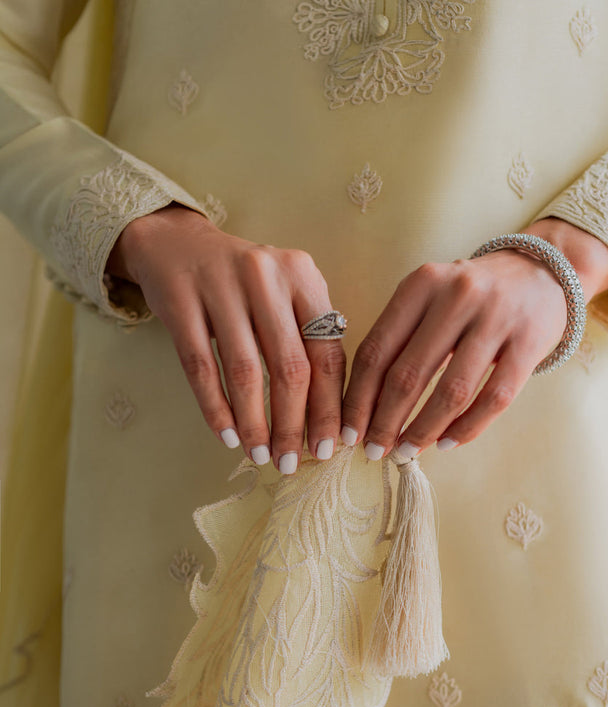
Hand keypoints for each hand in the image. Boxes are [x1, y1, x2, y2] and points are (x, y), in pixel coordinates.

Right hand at [106, 203, 344, 472]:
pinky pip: (201, 367)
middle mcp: (265, 276)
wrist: (176, 244)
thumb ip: (311, 337)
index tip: (330, 446)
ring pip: (245, 371)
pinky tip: (227, 436)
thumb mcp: (286, 293)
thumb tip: (331, 416)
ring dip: (254, 423)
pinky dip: (216, 408)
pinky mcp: (180, 301)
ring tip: (260, 454)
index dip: (330, 406)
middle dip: (294, 424)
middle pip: (290, 366)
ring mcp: (220, 286)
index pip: (326, 351)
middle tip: (292, 462)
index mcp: (302, 275)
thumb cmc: (245, 284)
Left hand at [340, 218, 607, 458]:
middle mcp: (456, 295)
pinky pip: (493, 397)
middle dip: (385, 422)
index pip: (376, 350)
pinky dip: (467, 428)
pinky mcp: (529, 342)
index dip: (358, 398)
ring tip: (407, 452)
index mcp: (421, 285)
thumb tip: (365, 408)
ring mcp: (496, 318)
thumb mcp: (430, 299)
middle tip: (374, 452)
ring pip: (451, 391)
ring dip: (424, 430)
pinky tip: (447, 444)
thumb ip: (400, 340)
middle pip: (408, 374)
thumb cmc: (471, 298)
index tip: (347, 433)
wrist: (541, 271)